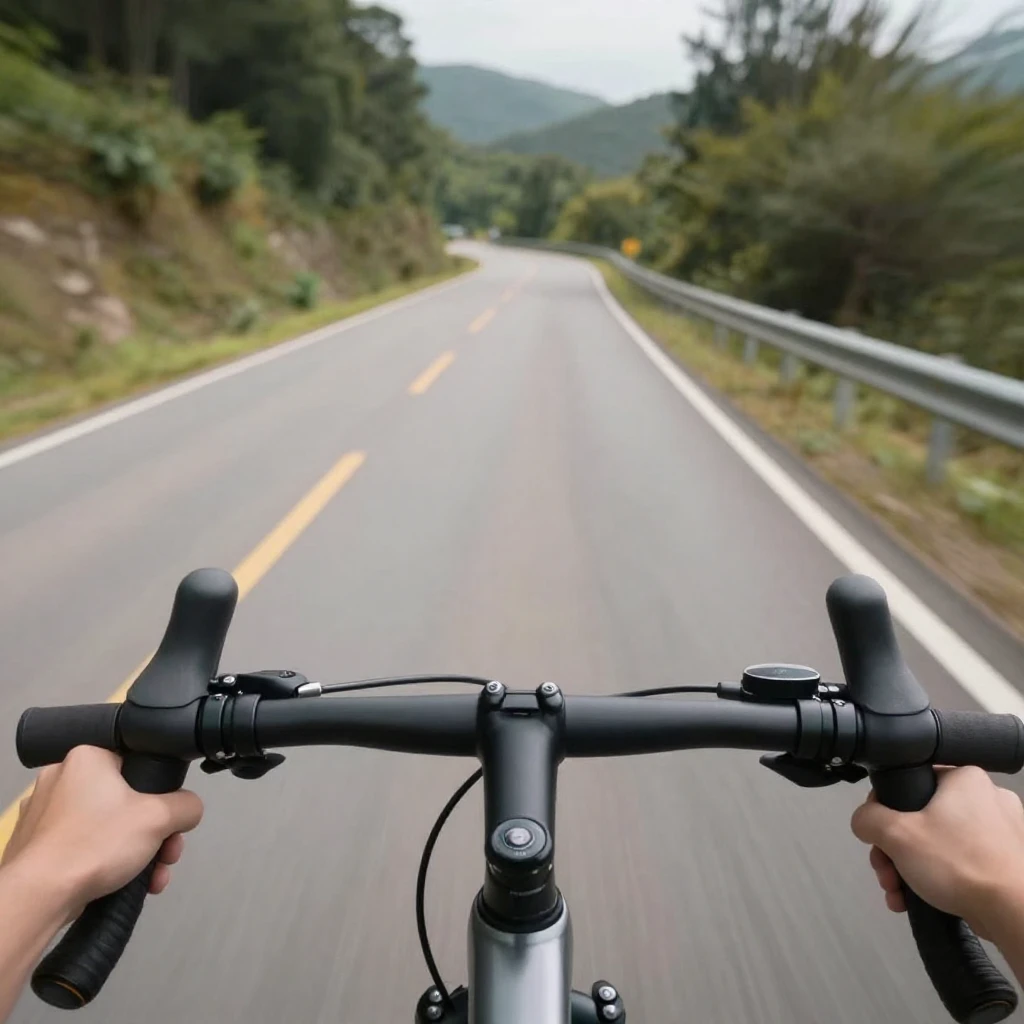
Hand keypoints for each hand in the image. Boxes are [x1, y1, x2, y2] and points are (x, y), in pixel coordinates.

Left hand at [1, 746, 202, 917]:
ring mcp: (44, 813)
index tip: (170, 823)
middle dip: (154, 834)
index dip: (163, 795)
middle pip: (126, 802)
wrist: (38, 897)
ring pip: (107, 827)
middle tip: (166, 855)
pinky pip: (84, 846)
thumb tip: (188, 809)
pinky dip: (107, 861)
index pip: (139, 764)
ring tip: (150, 878)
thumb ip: (187, 806)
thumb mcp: (160, 818)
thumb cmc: (95, 845)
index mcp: (86, 757)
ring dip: (137, 852)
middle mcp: (60, 779)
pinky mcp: (36, 845)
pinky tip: (125, 884)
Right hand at [851, 766, 1023, 936]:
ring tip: (899, 892)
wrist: (1016, 913)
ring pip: (940, 844)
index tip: (877, 837)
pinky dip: (938, 878)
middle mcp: (987, 798)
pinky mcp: (1007, 861)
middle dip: (895, 851)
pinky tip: (919, 899)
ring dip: (910, 868)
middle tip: (886, 872)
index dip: (884, 810)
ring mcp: (1002, 832)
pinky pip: (961, 862)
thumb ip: (868, 819)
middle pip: (922, 819)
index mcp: (965, 778)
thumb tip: (864, 821)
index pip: (910, 782)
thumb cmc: (960, 864)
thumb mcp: (896, 834)